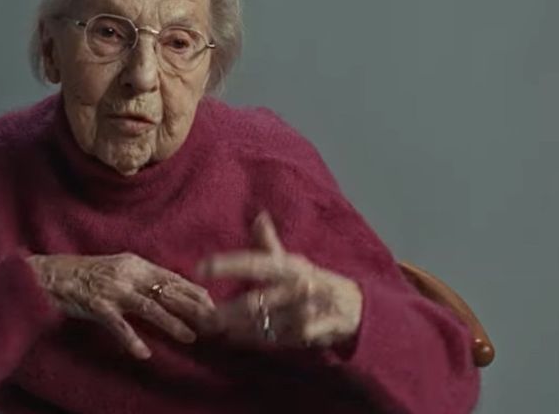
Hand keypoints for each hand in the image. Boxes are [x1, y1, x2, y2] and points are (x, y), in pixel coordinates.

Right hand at [26, 252, 216, 358]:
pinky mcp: (96, 305)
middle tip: (213, 324)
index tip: (214, 306)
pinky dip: (131, 339)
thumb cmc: (87, 273)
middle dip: (192, 308)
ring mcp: (112, 290)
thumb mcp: (119, 268)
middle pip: (167, 291)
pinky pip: (117, 325)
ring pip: (149, 307)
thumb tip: (170, 289)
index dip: (194, 292)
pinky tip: (143, 353)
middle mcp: (128, 274)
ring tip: (190, 337)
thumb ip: (143, 278)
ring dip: (171, 323)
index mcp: (136, 264)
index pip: (173, 278)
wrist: (51, 275)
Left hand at [195, 211, 362, 348]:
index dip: (227, 265)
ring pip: (264, 325)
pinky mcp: (313, 333)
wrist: (357, 308)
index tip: (200, 267)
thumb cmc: (316, 281)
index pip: (254, 262)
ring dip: (239, 329)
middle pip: (256, 302)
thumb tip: (258, 216)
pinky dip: (256, 342)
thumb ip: (270, 243)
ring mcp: (307, 311)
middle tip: (205, 317)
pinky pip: (277, 341)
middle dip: (229, 311)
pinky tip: (240, 340)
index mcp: (290, 266)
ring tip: (218, 330)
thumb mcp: (294, 262)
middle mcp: (298, 286)